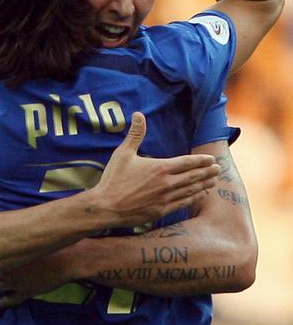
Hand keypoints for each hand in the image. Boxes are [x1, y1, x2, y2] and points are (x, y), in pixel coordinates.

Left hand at [0, 249, 76, 307]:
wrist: (67, 261)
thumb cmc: (52, 247)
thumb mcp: (32, 242)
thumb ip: (18, 243)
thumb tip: (9, 235)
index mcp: (9, 254)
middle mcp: (9, 269)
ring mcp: (16, 282)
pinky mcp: (26, 292)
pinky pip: (9, 300)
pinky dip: (4, 301)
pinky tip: (3, 301)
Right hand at [88, 112, 219, 227]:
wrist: (106, 206)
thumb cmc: (113, 180)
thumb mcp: (123, 154)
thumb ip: (135, 135)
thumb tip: (138, 114)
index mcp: (161, 167)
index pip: (188, 162)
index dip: (201, 161)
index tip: (211, 160)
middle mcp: (168, 183)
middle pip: (195, 176)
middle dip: (208, 172)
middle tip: (218, 169)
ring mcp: (167, 198)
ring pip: (193, 189)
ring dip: (205, 184)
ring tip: (214, 181)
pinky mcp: (163, 210)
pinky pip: (185, 202)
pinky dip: (196, 197)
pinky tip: (201, 194)